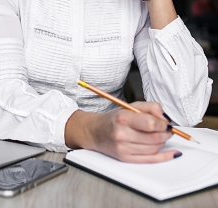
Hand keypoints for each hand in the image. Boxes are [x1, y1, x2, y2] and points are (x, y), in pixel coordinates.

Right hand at [65, 102, 179, 162]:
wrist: (94, 131)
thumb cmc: (113, 119)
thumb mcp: (129, 106)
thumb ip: (150, 107)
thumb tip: (165, 118)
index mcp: (122, 118)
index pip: (151, 123)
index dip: (163, 124)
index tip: (166, 123)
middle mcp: (121, 134)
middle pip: (154, 137)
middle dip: (165, 133)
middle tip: (167, 130)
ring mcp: (123, 148)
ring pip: (153, 148)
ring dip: (162, 142)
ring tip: (159, 135)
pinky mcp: (125, 158)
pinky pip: (150, 159)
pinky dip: (163, 157)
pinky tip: (171, 153)